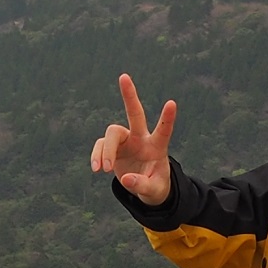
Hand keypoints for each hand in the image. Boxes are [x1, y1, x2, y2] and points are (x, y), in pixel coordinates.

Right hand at [88, 73, 175, 205]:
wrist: (143, 188)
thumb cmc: (156, 187)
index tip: (172, 103)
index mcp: (157, 147)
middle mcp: (141, 138)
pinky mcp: (112, 147)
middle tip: (124, 76)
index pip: (163, 131)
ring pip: (111, 133)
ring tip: (102, 170)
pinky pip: (100, 146)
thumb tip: (125, 179)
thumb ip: (142, 185)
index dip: (167, 118)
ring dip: (105, 150)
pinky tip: (96, 169)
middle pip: (135, 113)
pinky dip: (96, 156)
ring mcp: (126, 141)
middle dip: (129, 95)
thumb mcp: (154, 191)